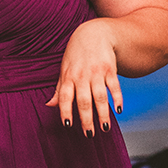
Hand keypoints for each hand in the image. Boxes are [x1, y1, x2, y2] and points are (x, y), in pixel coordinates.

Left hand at [45, 18, 122, 136]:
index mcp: (68, 76)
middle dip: (86, 118)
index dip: (65, 111)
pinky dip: (117, 98)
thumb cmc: (76, 55)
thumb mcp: (64, 69)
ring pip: (100, 96)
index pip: (64, 96)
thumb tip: (48, 105)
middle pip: (83, 100)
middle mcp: (82, 75)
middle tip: (89, 134)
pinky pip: (114, 86)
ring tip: (105, 128)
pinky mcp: (110, 69)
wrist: (94, 33)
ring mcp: (97, 72)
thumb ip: (59, 89)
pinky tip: (119, 110)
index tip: (68, 126)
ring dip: (103, 113)